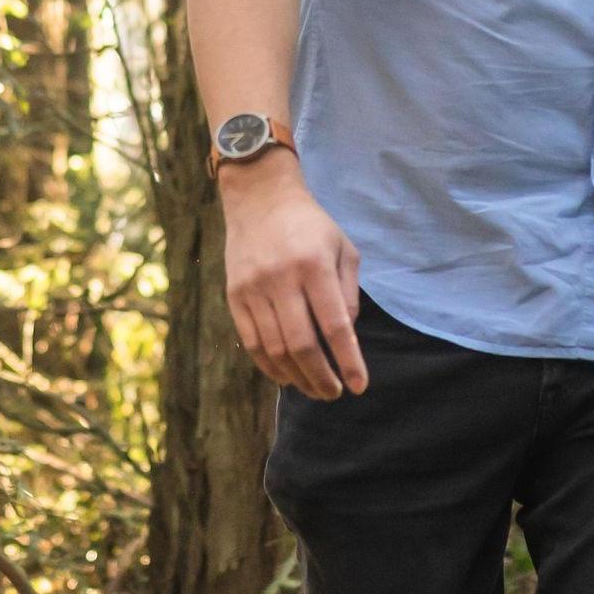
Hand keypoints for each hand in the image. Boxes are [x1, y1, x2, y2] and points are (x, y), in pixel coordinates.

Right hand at [220, 163, 367, 397]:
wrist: (260, 199)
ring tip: (314, 389)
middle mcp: (282, 278)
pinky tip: (286, 376)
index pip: (335, 325)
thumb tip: (346, 338)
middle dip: (321, 377)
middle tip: (334, 394)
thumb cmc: (311, 226)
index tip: (359, 386)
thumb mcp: (343, 248)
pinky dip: (270, 366)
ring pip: (275, 348)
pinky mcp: (235, 295)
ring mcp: (254, 288)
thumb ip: (348, 294)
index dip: (348, 360)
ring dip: (297, 377)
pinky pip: (252, 342)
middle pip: (302, 344)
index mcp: (315, 265)